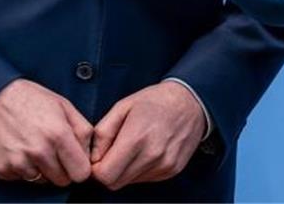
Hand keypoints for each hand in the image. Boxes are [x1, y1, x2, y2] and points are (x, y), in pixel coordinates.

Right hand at [0, 78, 92, 186]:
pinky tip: (19, 149)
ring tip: (33, 146)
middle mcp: (39, 151)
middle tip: (52, 150)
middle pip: (62, 181)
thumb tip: (89, 153)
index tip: (74, 160)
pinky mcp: (1, 169)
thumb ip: (82, 130)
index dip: (79, 167)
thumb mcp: (63, 105)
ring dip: (41, 169)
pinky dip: (22, 168)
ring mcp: (18, 162)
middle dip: (61, 169)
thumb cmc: (28, 98)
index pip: (81, 173)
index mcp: (58, 134)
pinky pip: (21, 179)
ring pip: (42, 181)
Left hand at [89, 81, 207, 189]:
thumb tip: (93, 157)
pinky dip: (140, 169)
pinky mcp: (172, 170)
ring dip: (125, 170)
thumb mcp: (122, 107)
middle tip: (113, 152)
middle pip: (115, 183)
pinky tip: (146, 151)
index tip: (99, 157)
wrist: (190, 101)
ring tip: (133, 147)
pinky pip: (146, 179)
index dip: (96, 168)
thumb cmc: (156, 101)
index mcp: (136, 138)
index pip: (105, 175)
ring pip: (130, 182)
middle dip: (109, 171)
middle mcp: (152, 155)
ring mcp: (164, 165)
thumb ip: (102, 133)